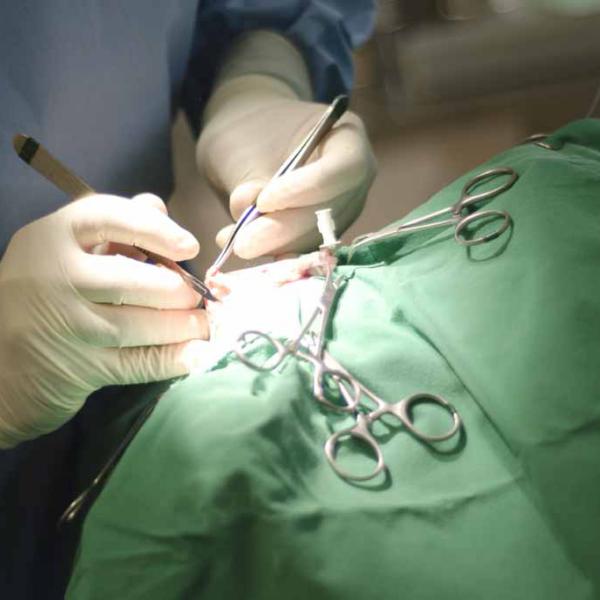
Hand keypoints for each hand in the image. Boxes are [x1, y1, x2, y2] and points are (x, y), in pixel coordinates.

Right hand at [0, 193, 208, 447]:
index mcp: (50, 237)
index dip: (156, 230)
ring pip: (137, 324)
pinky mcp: (79, 367)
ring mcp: (64, 326)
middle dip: (175, 289)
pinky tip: (196, 353)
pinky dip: (172, 359)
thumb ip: (113, 225)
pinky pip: (136, 363)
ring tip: (203, 322)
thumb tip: (156, 206)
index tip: (190, 246)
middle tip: (198, 295)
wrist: (1, 362)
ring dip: (181, 324)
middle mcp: (52, 278)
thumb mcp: (67, 249)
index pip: (107, 218)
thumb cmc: (46, 293)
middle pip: (130, 279)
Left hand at [197, 76, 376, 258]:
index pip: (345, 169)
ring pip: (314, 237)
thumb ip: (248, 176)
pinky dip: (270, 250)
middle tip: (243, 243)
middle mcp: (353, 182)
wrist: (248, 139)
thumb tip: (247, 205)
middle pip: (329, 212)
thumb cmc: (250, 130)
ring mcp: (341, 211)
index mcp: (347, 140)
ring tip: (231, 240)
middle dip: (284, 229)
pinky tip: (237, 245)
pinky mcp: (321, 235)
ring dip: (274, 245)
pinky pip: (302, 248)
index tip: (264, 200)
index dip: (307, 188)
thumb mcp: (242, 145)